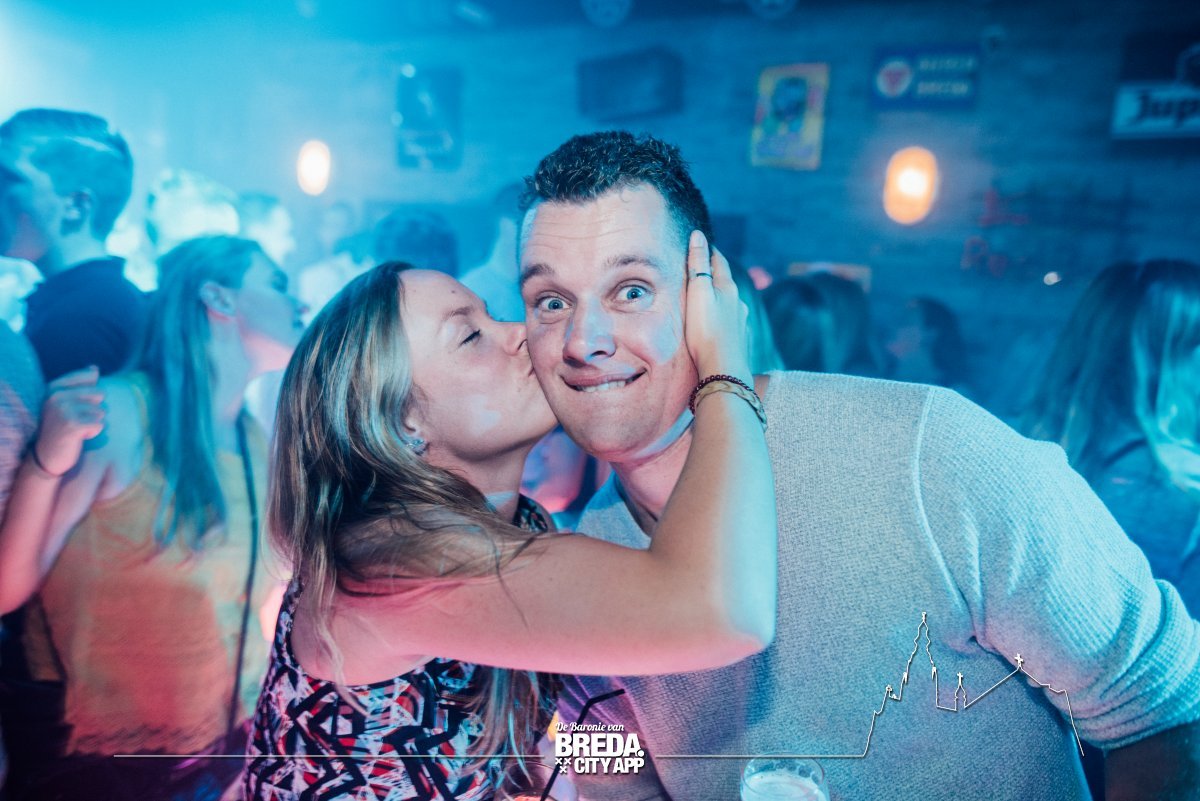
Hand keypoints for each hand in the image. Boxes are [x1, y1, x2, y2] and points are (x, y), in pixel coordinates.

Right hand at [33, 366, 105, 476]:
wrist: (46, 456)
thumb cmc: (60, 426)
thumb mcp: (65, 402)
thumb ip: (80, 384)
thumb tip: (94, 368)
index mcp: (54, 387)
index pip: (90, 376)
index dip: (92, 394)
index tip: (76, 406)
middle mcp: (56, 396)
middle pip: (100, 393)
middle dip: (95, 409)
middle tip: (77, 420)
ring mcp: (63, 410)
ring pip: (101, 411)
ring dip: (94, 422)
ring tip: (76, 429)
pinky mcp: (72, 425)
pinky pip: (100, 424)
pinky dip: (94, 433)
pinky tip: (79, 437)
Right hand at [683, 230, 751, 383]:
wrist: (723, 368)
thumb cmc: (706, 330)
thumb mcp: (698, 292)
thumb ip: (698, 264)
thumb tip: (699, 235)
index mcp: (728, 288)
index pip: (719, 262)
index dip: (709, 251)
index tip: (702, 242)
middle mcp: (738, 302)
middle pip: (726, 280)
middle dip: (715, 271)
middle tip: (704, 264)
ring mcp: (740, 321)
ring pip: (730, 301)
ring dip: (720, 294)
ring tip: (709, 293)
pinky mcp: (738, 338)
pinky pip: (731, 319)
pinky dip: (723, 313)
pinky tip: (719, 320)